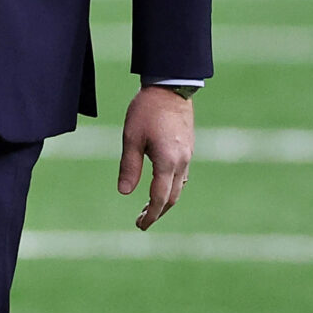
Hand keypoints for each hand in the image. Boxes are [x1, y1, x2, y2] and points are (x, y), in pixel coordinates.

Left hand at [118, 84, 194, 230]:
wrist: (170, 87)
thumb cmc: (147, 110)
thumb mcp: (131, 138)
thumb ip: (129, 167)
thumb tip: (124, 192)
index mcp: (168, 161)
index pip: (160, 198)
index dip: (151, 214)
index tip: (140, 225)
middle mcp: (182, 162)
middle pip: (172, 197)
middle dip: (158, 211)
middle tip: (141, 221)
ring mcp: (187, 155)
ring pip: (178, 187)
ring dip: (165, 200)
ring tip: (149, 207)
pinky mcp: (188, 148)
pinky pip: (181, 175)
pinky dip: (171, 186)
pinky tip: (161, 185)